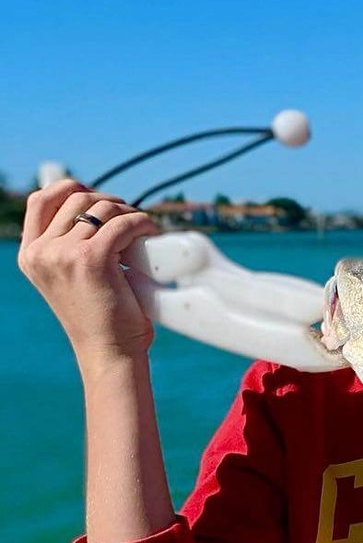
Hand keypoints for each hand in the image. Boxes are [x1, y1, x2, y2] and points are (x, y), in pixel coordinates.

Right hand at [18, 180, 160, 366]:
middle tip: (130, 220)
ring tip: (143, 229)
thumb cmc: (99, 319)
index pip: (41, 200)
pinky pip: (124, 223)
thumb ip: (68, 249)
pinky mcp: (93, 258)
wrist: (109, 353)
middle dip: (109, 202)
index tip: (100, 201)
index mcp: (30, 255)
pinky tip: (152, 232)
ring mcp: (64, 254)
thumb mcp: (69, 279)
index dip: (72, 190)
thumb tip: (96, 210)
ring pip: (103, 207)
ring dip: (129, 212)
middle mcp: (41, 252)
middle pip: (77, 198)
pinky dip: (142, 222)